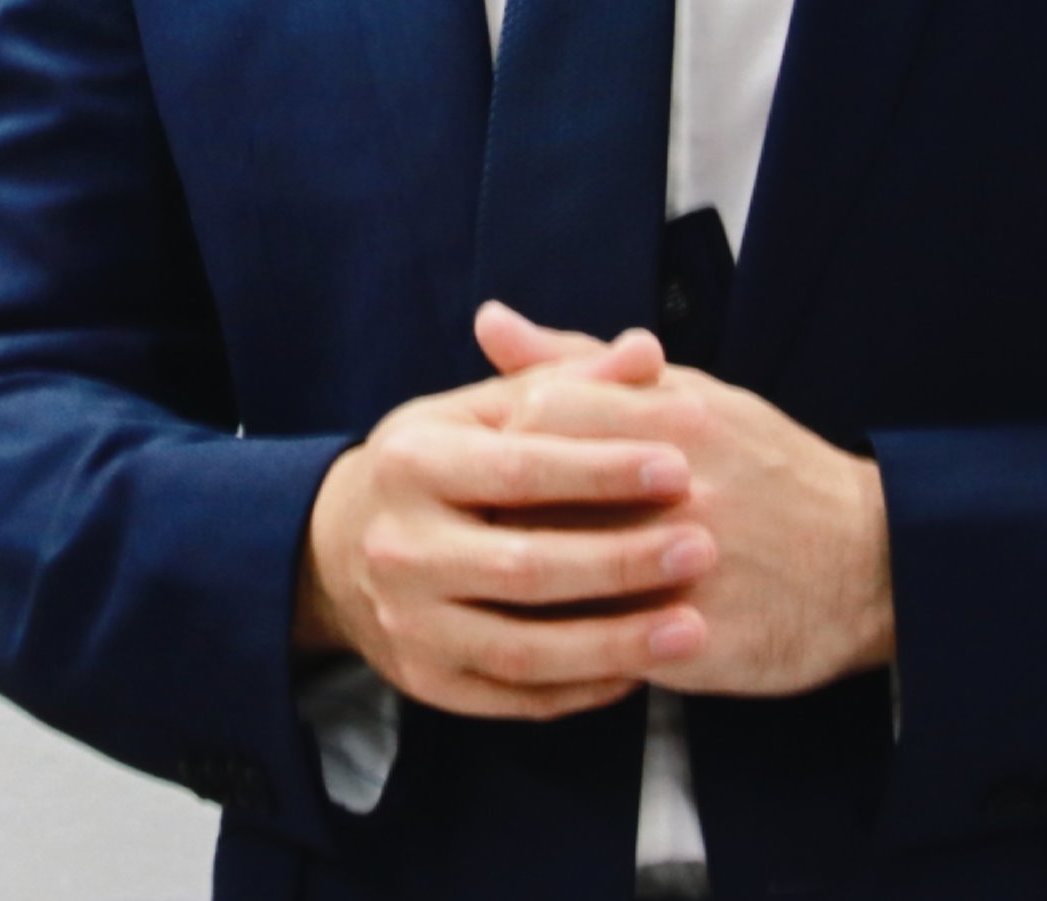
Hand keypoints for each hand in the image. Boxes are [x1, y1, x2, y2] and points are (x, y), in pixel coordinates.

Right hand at [294, 321, 712, 721]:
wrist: (342, 544)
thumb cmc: (441, 460)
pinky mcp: (425, 683)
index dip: (602, 469)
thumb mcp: (485, 407)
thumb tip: (646, 349)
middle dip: (621, 560)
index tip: (680, 466)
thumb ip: (567, 380)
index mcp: (414, 461)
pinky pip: (513, 696)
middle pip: (523, 566)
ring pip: (521, 648)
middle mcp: (400, 547)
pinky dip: (581, 688)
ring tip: (692, 627)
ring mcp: (409, 624)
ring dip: (614, 643)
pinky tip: (641, 668)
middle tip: (704, 548)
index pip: (518, 467)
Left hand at [482, 304, 895, 699]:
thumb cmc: (765, 466)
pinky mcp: (697, 642)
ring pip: (563, 580)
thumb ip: (582, 361)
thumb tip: (490, 321)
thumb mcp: (686, 392)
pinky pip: (603, 652)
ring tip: (519, 581)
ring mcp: (688, 568)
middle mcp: (679, 488)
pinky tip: (562, 636)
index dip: (507, 439)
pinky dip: (570, 645)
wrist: (864, 560)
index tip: (500, 458)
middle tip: (491, 524)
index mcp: (672, 417)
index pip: (542, 415)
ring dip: (529, 584)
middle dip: (502, 512)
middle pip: (539, 496)